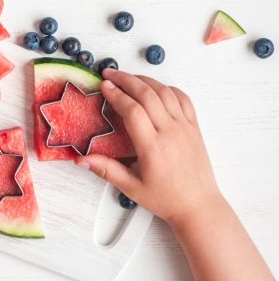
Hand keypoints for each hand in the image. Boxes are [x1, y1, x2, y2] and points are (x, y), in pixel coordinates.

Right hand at [76, 69, 222, 225]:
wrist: (199, 206)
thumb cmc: (165, 198)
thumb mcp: (131, 187)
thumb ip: (105, 169)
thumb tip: (80, 160)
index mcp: (152, 147)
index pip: (132, 110)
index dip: (116, 94)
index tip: (104, 86)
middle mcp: (170, 132)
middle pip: (147, 94)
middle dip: (126, 79)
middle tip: (110, 74)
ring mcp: (185, 127)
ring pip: (165, 92)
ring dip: (145, 80)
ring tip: (128, 77)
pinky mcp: (194, 127)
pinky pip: (183, 99)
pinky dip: (167, 88)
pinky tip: (155, 87)